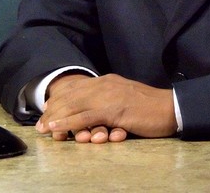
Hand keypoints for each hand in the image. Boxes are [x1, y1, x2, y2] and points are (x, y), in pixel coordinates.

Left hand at [35, 73, 176, 143]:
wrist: (170, 108)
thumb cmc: (150, 109)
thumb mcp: (125, 99)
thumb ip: (109, 102)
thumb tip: (94, 113)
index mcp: (108, 81)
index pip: (77, 88)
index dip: (60, 100)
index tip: (48, 111)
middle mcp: (105, 84)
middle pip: (71, 95)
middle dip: (53, 109)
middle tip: (39, 123)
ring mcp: (109, 96)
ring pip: (74, 105)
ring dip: (55, 117)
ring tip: (43, 128)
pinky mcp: (113, 109)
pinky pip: (84, 116)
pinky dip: (67, 123)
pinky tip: (56, 128)